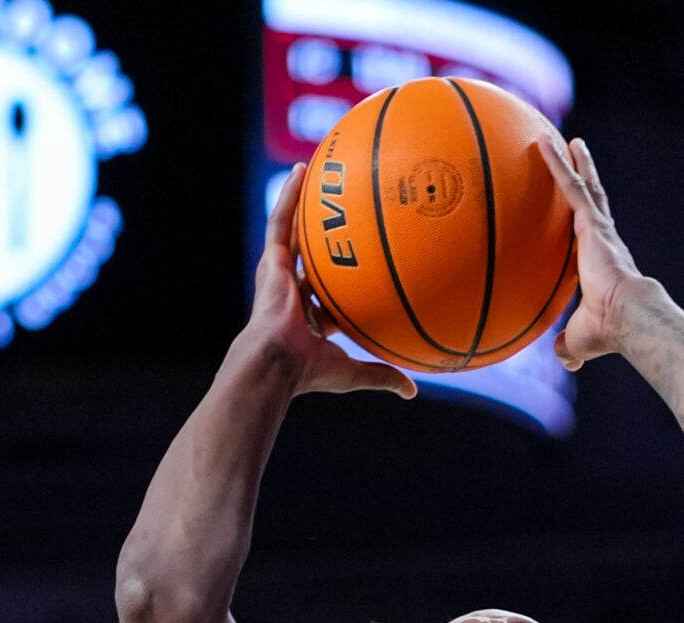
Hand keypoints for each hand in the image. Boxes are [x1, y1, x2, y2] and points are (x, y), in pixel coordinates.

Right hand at [237, 163, 417, 399]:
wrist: (276, 362)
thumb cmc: (309, 372)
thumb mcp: (353, 372)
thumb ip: (382, 376)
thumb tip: (413, 392)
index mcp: (311, 317)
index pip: (329, 293)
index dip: (344, 278)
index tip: (361, 261)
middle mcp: (295, 292)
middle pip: (312, 255)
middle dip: (325, 234)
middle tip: (343, 209)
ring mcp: (281, 275)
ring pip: (295, 230)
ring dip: (304, 202)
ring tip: (317, 172)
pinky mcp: (271, 262)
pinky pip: (281, 221)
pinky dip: (289, 196)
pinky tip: (302, 170)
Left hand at [542, 137, 652, 369]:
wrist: (628, 318)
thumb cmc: (609, 332)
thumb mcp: (581, 341)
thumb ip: (569, 346)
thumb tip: (565, 361)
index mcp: (601, 263)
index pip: (591, 235)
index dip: (585, 220)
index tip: (581, 209)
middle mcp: (602, 240)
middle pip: (592, 200)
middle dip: (585, 177)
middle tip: (577, 155)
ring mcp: (597, 228)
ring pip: (580, 186)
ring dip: (569, 162)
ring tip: (559, 140)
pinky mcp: (590, 222)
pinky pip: (570, 185)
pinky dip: (556, 163)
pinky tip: (542, 143)